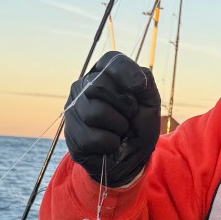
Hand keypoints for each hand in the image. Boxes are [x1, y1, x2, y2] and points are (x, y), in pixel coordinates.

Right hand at [64, 51, 160, 186]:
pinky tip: (109, 145)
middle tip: (128, 118)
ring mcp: (73, 109)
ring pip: (96, 112)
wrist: (132, 158)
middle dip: (126, 108)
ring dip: (118, 127)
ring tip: (119, 132)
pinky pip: (93, 137)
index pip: (111, 61)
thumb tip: (138, 80)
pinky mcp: (71, 133)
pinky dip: (110, 144)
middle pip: (100, 86)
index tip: (139, 88)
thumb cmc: (139, 126)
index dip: (126, 73)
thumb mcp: (149, 103)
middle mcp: (84, 87)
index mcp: (103, 74)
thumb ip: (146, 84)